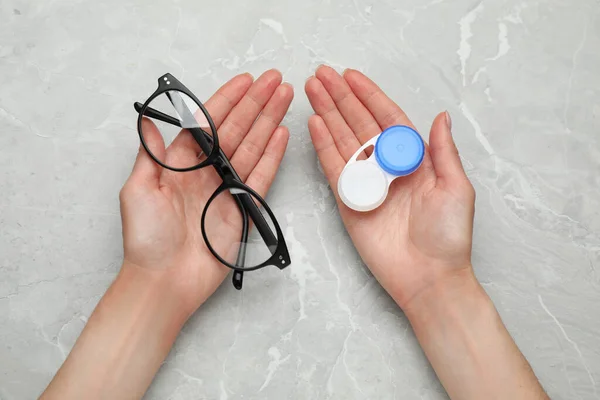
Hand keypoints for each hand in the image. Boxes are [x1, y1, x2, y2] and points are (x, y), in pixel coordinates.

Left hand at [120, 70, 292, 313]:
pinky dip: (272, 154)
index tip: (246, 81)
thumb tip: (148, 118)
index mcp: (180, 163)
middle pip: (236, 129)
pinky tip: (281, 134)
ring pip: (252, 146)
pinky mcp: (243, 206)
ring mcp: (226, 187)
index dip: (227, 100)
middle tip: (276, 80)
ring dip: (268, 121)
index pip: (208, 123)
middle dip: (256, 103)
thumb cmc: (146, 239)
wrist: (165, 281)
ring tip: (285, 97)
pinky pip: (261, 175)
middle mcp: (206, 171)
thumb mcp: (138, 190)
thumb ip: (150, 154)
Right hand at [305, 66, 474, 309]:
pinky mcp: (349, 201)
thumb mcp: (456, 188)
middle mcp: (386, 167)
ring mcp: (365, 183)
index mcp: (413, 160)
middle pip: (359, 124)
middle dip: (340, 98)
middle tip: (322, 75)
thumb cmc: (448, 236)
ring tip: (312, 90)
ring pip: (343, 140)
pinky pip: (333, 169)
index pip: (387, 119)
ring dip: (328, 114)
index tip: (351, 76)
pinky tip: (314, 124)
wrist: (428, 277)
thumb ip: (442, 151)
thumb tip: (440, 116)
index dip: (369, 96)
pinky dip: (323, 146)